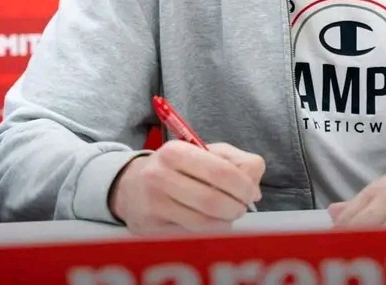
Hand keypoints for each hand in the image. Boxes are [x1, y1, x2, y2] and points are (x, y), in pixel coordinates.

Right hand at [108, 140, 263, 233]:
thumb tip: (254, 188)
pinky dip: (208, 230)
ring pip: (203, 222)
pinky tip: (209, 222)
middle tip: (242, 207)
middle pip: (212, 200)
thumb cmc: (176, 167)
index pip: (220, 171)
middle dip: (236, 207)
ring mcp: (153, 204)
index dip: (243, 185)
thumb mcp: (203, 152)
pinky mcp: (150, 228)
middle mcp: (159, 176)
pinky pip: (190, 234)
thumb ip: (235, 161)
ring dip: (224, 222)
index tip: (251, 192)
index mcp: (175, 151)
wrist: (130, 185)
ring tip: (228, 214)